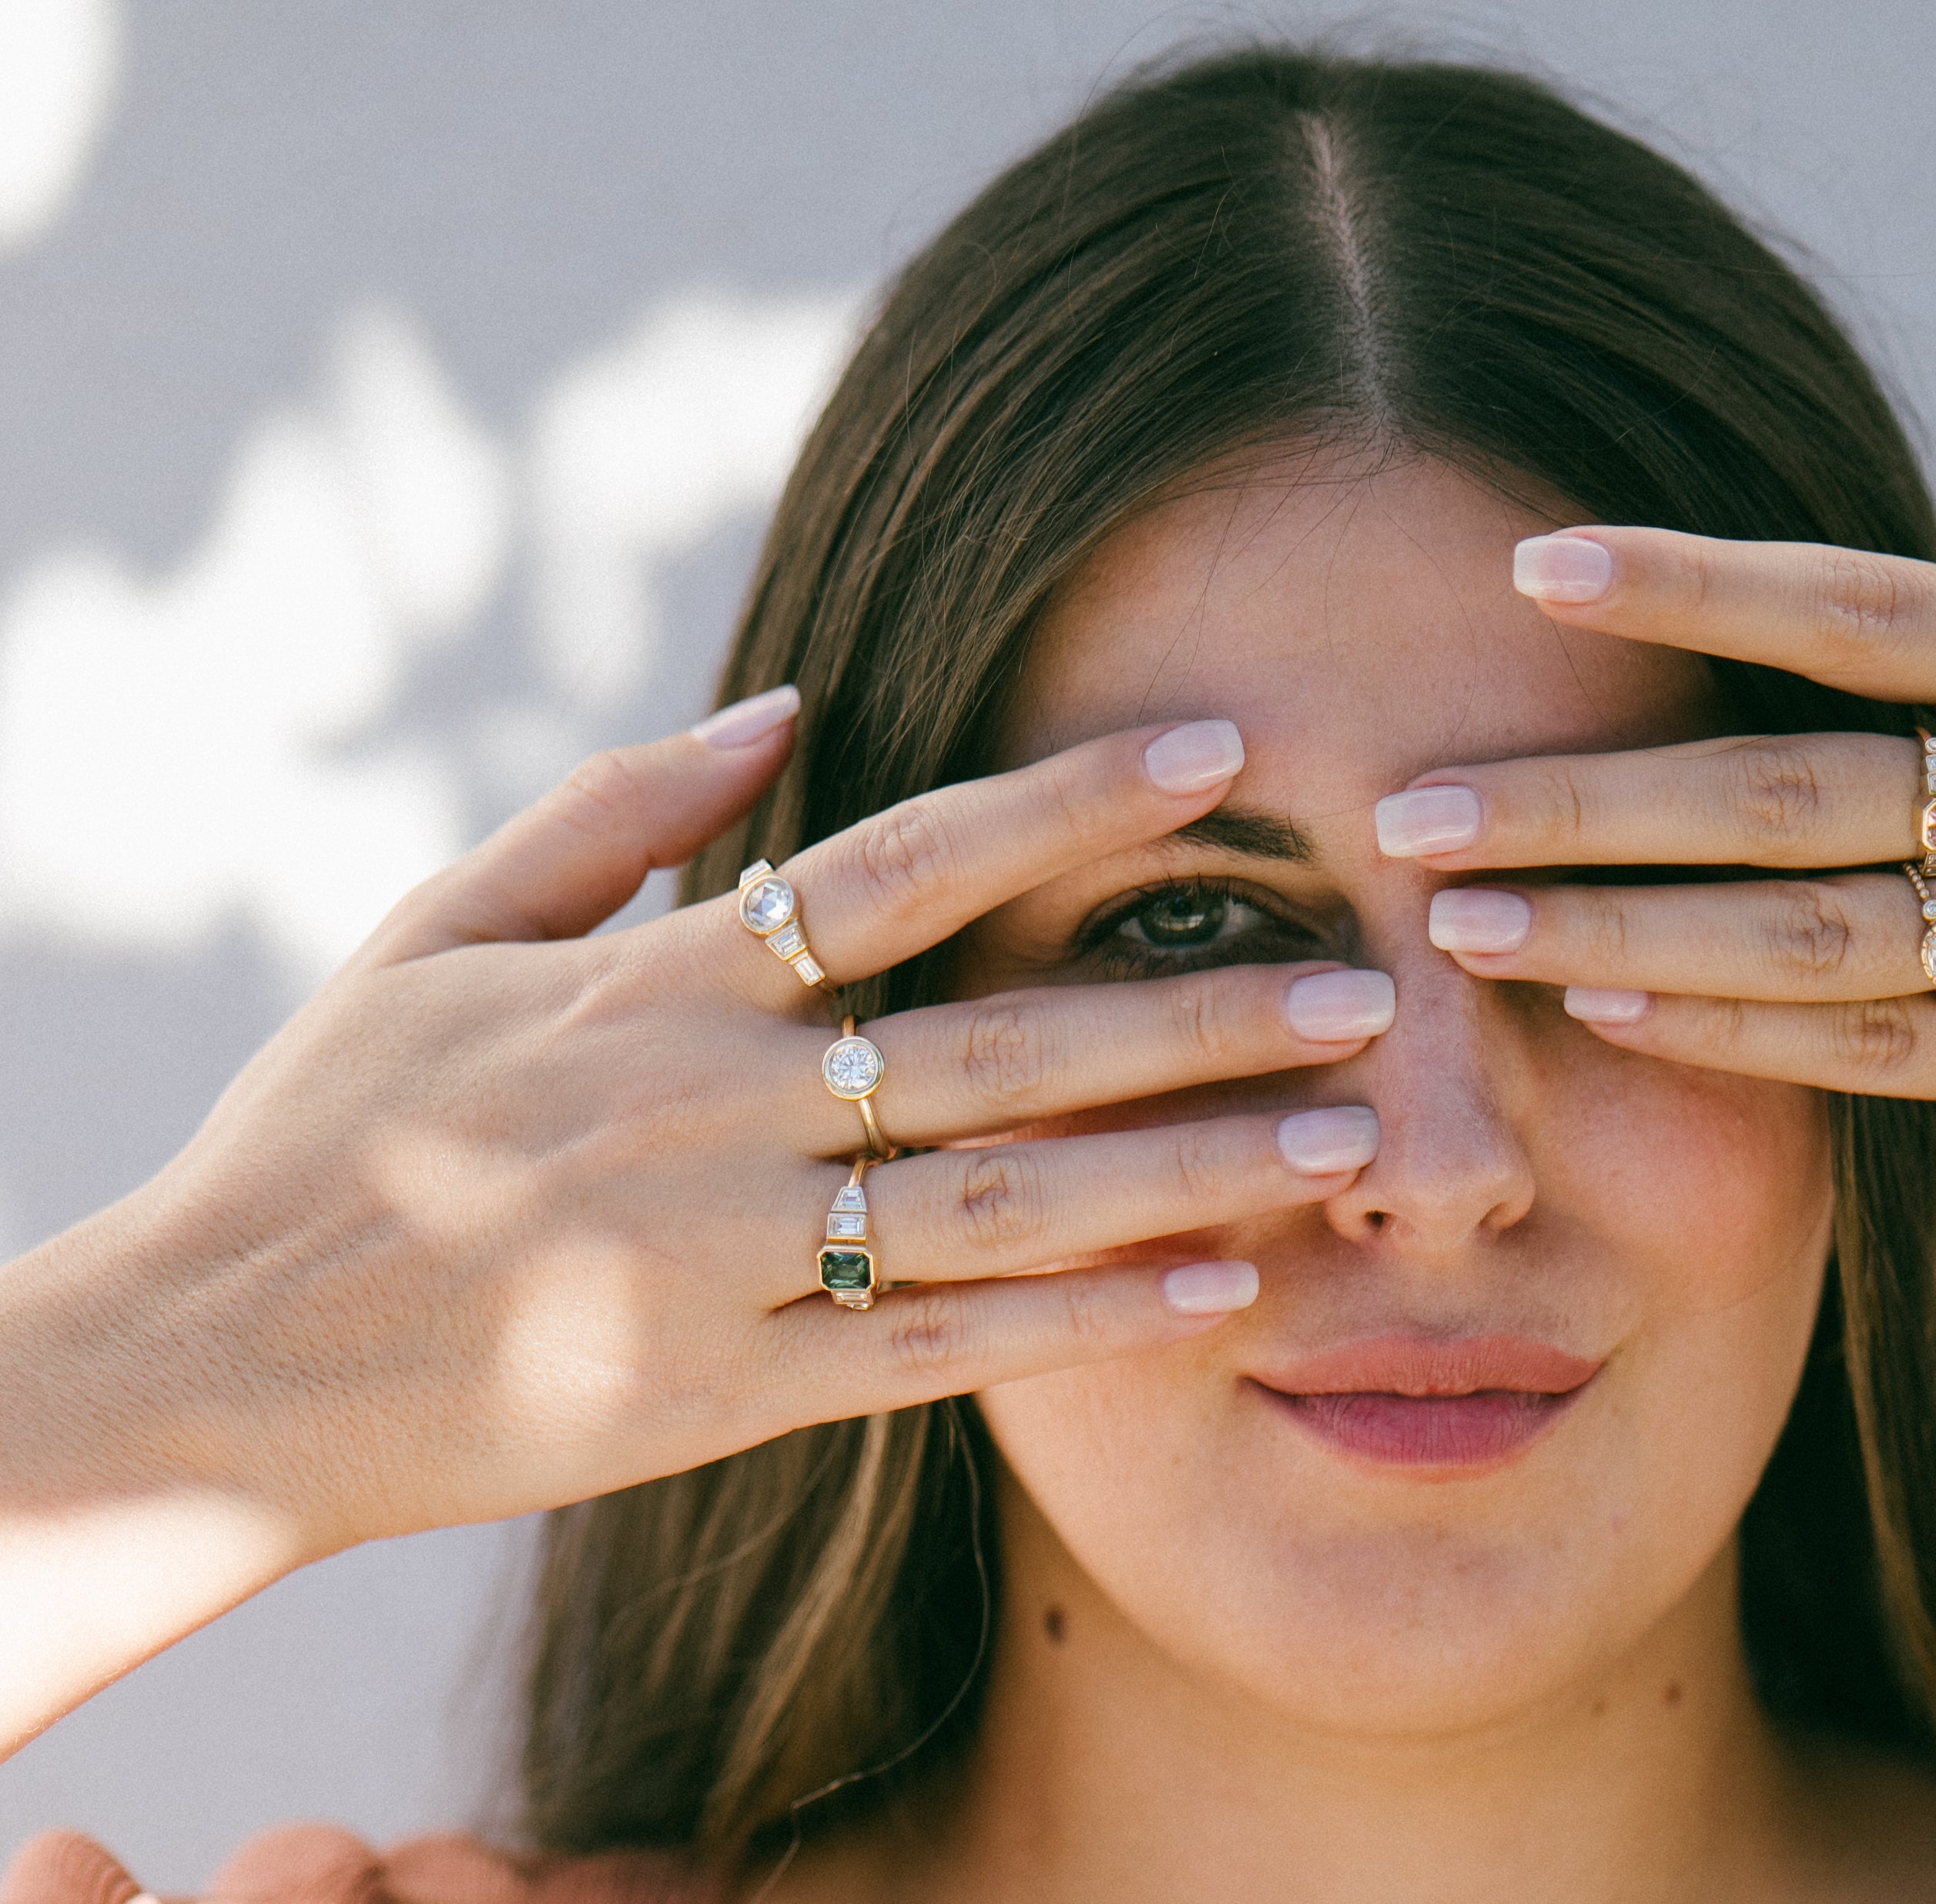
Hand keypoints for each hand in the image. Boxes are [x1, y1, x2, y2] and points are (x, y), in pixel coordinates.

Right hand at [7, 697, 1391, 1565]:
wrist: (218, 1358)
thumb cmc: (329, 1128)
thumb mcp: (431, 930)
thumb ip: (612, 814)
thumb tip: (778, 701)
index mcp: (654, 982)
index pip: (899, 862)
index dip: (1066, 800)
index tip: (1218, 749)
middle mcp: (709, 1108)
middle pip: (997, 1042)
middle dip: (1192, 1010)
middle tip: (1367, 985)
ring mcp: (723, 1258)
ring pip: (996, 1206)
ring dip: (1180, 1170)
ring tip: (1337, 1143)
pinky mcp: (723, 1394)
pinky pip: (934, 1355)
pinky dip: (1076, 1324)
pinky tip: (1211, 1295)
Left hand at [1374, 309, 1935, 1315]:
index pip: (1862, 604)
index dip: (1695, 577)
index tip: (1536, 561)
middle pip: (1784, 785)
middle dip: (1585, 793)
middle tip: (1409, 801)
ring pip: (1800, 934)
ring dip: (1617, 921)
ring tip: (1462, 918)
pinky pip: (1875, 1052)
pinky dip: (1739, 1036)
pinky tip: (1613, 1007)